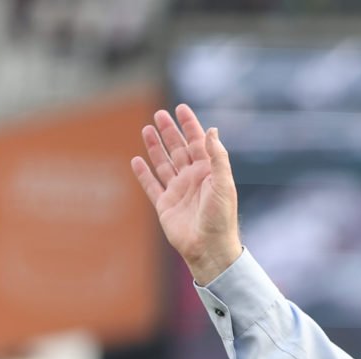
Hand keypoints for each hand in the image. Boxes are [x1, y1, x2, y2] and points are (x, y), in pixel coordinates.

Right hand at [130, 103, 242, 283]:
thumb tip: (211, 129)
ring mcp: (178, 192)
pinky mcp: (165, 206)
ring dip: (155, 147)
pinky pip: (151, 186)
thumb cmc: (221, 218)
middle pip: (178, 149)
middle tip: (159, 114)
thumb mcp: (223, 184)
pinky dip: (143, 174)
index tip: (180, 108)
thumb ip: (217, 157)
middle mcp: (193, 179)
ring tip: (146, 129)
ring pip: (163, 164)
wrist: (209, 249)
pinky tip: (136, 160)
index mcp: (208, 172)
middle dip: (170, 131)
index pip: (198, 142)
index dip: (190, 125)